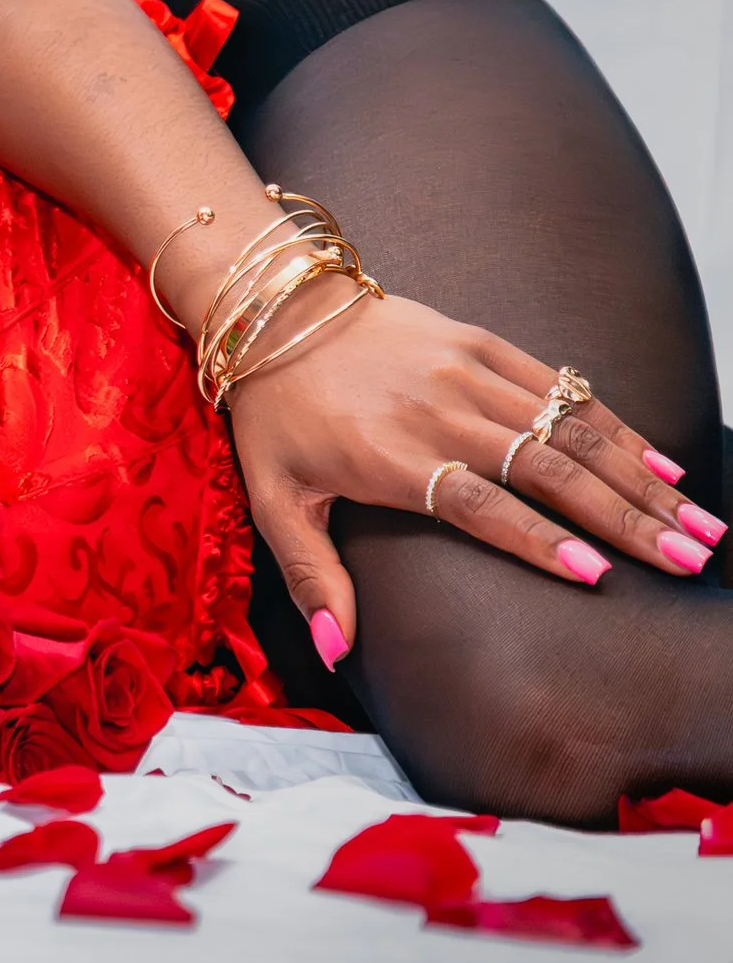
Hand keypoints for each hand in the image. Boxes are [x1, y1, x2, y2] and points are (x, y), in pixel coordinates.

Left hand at [223, 290, 721, 666]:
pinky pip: (559, 387)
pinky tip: (664, 465)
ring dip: (640, 478)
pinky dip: (615, 426)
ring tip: (698, 523)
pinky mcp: (481, 342)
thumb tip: (339, 651)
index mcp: (388, 456)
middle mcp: (436, 410)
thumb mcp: (273, 499)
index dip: (535, 538)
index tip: (596, 573)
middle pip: (544, 469)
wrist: (277, 312)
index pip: (477, 503)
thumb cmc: (276, 416)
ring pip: (567, 429)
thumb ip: (311, 575)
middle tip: (687, 558)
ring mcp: (465, 371)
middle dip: (623, 517)